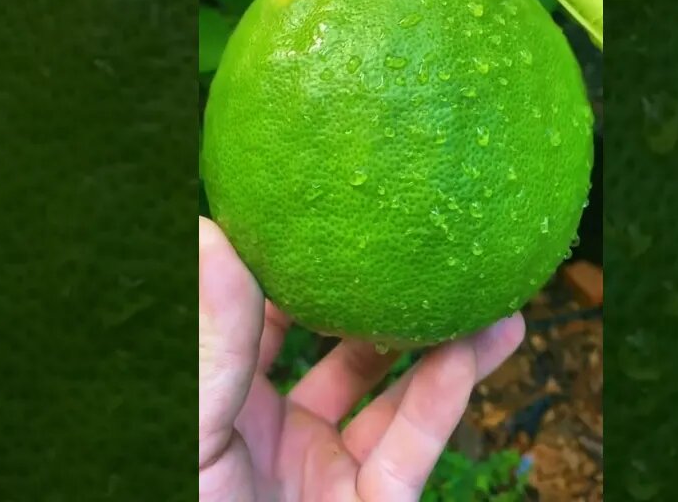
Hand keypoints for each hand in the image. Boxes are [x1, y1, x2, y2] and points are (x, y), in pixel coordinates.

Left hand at [198, 217, 525, 500]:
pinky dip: (449, 393)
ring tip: (488, 287)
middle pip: (342, 348)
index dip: (295, 265)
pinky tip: (480, 344)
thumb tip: (212, 232)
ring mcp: (328, 470)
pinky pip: (416, 443)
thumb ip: (210, 342)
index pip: (263, 318)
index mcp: (223, 404)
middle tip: (425, 245)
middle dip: (386, 301)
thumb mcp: (190, 432)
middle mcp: (277, 430)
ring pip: (396, 392)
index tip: (333, 208)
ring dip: (444, 341)